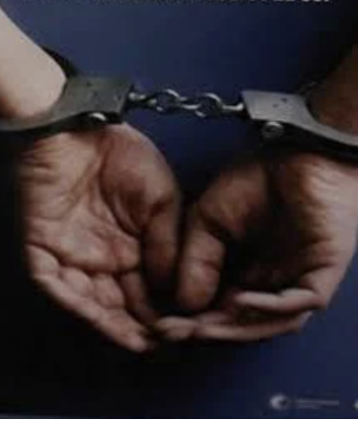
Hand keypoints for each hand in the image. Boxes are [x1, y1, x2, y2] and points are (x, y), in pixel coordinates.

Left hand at [17, 124, 180, 351]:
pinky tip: (99, 318)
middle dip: (140, 329)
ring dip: (110, 326)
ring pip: (87, 303)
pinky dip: (75, 303)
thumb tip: (180, 288)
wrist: (78, 126)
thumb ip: (170, 243)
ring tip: (136, 342)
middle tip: (163, 345)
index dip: (165, 314)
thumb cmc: (120, 154)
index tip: (186, 331)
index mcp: (132, 249)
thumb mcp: (163, 199)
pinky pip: (54, 283)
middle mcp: (101, 259)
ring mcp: (69, 255)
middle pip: (119, 307)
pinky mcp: (41, 248)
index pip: (148, 294)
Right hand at [157, 149, 357, 342]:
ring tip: (201, 327)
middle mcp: (273, 283)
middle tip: (175, 332)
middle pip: (241, 323)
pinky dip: (268, 308)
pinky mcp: (322, 274)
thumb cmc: (258, 176)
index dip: (190, 318)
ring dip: (234, 328)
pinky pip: (297, 304)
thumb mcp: (206, 219)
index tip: (160, 322)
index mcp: (247, 272)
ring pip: (268, 322)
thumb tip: (183, 301)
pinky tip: (238, 303)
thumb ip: (195, 258)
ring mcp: (299, 281)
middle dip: (207, 330)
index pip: (218, 307)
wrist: (297, 151)